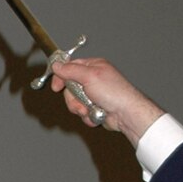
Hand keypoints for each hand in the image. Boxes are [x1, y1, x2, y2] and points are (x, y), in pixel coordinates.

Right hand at [46, 56, 164, 147]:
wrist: (125, 113)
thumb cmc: (115, 92)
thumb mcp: (90, 76)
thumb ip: (70, 70)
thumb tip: (57, 65)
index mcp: (93, 67)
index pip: (69, 68)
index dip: (61, 77)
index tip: (57, 87)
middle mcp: (93, 79)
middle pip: (69, 88)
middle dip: (73, 98)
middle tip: (81, 100)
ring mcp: (93, 94)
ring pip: (74, 102)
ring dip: (80, 108)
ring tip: (90, 108)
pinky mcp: (94, 107)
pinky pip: (81, 112)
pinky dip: (87, 115)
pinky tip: (96, 113)